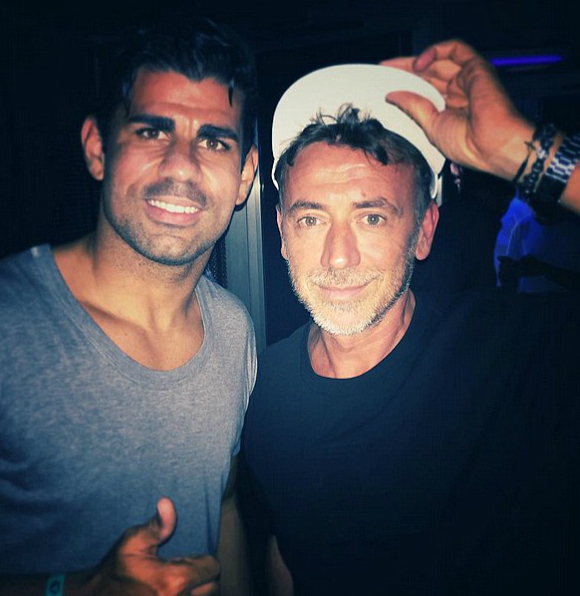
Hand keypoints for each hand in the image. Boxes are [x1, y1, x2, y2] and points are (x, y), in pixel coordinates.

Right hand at [79, 497, 219, 595]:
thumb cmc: (115, 569)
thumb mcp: (133, 541)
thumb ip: (157, 525)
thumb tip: (167, 502)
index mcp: (174, 581)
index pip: (212, 568)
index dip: (202, 560)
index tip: (184, 558)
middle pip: (211, 588)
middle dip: (202, 576)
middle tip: (183, 570)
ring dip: (194, 590)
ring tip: (177, 583)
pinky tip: (170, 592)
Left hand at [381, 39, 534, 179]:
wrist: (491, 145)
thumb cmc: (468, 146)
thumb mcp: (430, 126)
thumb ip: (413, 107)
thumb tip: (392, 96)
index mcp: (450, 109)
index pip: (424, 90)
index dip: (406, 85)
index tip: (386, 84)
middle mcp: (459, 92)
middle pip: (430, 74)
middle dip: (407, 71)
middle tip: (386, 70)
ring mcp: (468, 79)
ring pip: (440, 61)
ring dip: (417, 61)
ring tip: (396, 67)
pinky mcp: (477, 67)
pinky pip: (456, 49)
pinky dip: (436, 51)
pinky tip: (419, 64)